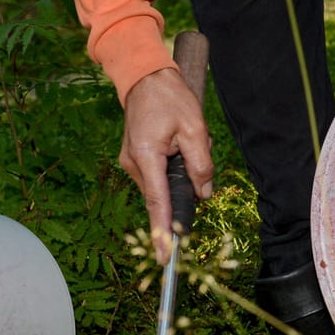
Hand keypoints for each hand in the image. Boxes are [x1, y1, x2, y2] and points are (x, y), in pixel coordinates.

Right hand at [118, 67, 213, 263]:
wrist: (144, 78)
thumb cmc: (170, 99)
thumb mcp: (195, 127)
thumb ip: (201, 164)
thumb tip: (204, 195)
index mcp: (146, 155)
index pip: (158, 202)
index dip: (164, 231)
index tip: (165, 257)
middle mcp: (133, 164)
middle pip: (165, 195)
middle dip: (186, 184)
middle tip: (194, 148)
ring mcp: (131, 163)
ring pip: (165, 185)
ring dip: (182, 171)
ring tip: (186, 139)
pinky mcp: (135, 161)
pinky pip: (160, 176)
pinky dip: (174, 166)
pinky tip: (179, 142)